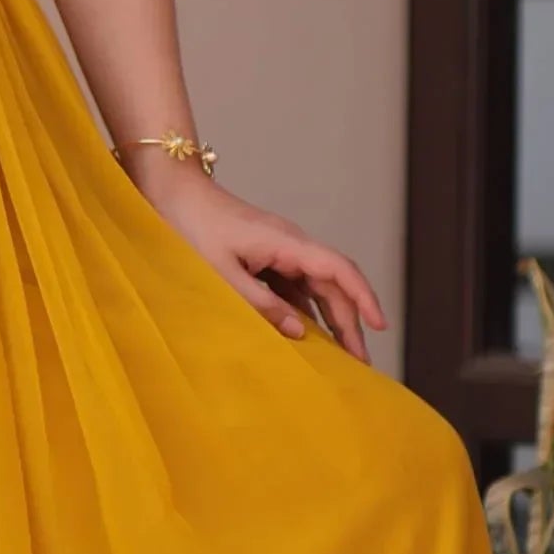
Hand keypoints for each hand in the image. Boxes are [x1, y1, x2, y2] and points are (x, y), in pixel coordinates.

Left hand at [122, 156, 387, 360]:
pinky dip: (305, 310)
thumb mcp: (222, 273)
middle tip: (359, 361)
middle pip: (333, 284)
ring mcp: (280, 250)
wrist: (172, 192)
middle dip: (350, 322)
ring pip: (316, 287)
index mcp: (287, 243)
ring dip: (330, 319)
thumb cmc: (192, 227)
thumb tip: (299, 333)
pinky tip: (306, 336)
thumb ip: (261, 304)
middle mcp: (292, 244)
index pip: (340, 270)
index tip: (381, 326)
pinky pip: (295, 286)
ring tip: (341, 355)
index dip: (364, 298)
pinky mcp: (267, 256)